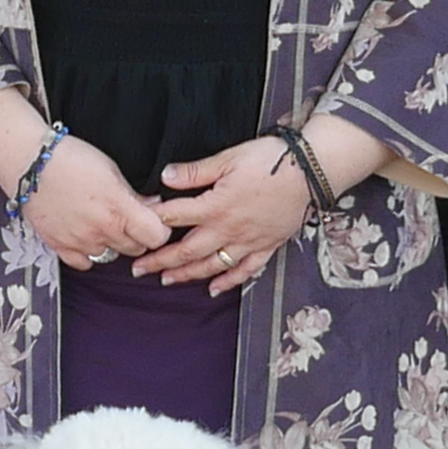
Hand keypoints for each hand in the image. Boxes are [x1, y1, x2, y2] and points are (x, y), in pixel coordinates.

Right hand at [24, 136, 171, 269]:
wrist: (29, 162)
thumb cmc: (70, 158)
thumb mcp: (111, 169)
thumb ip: (133, 194)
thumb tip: (151, 206)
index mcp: (119, 208)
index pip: (156, 237)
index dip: (159, 229)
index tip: (153, 221)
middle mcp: (102, 230)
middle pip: (135, 248)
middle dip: (136, 235)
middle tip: (126, 218)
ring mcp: (80, 241)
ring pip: (110, 256)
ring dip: (111, 243)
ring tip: (101, 223)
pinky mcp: (59, 246)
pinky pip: (84, 262)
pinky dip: (87, 253)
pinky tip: (84, 235)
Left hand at [142, 137, 314, 292]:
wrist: (312, 171)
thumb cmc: (271, 159)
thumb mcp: (228, 158)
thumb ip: (195, 171)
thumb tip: (165, 177)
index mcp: (216, 205)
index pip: (175, 217)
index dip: (153, 223)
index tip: (135, 229)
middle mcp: (228, 229)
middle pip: (187, 250)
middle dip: (160, 261)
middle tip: (138, 270)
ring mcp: (248, 241)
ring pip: (212, 265)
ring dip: (187, 275)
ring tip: (166, 281)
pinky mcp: (266, 246)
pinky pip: (244, 271)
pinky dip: (228, 282)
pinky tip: (214, 290)